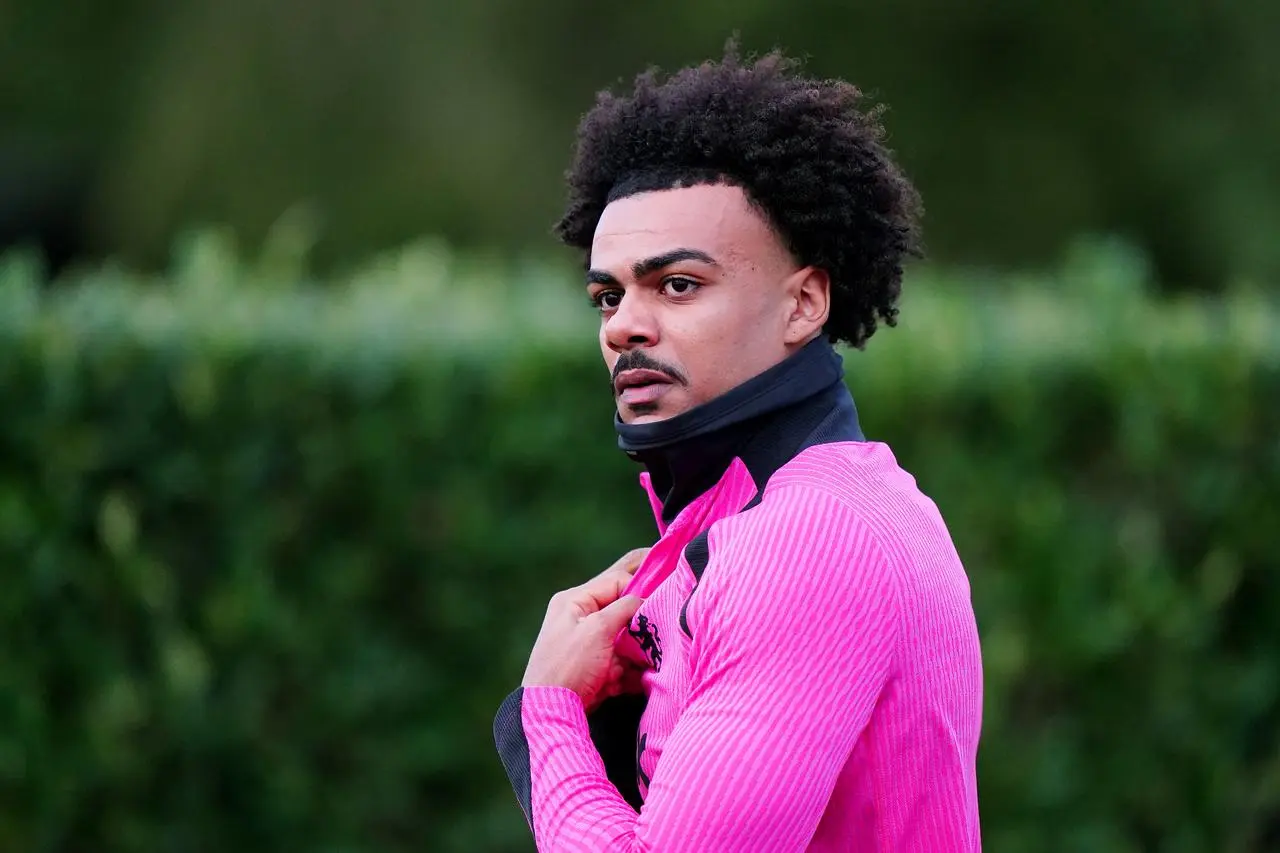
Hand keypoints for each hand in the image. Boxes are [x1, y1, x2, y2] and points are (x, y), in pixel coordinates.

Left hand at [522, 548, 649, 709]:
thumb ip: (625, 608)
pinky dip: (633, 669)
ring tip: (654, 654)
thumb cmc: (569, 665)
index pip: (617, 581)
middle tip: (664, 621)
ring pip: (627, 637)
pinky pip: (623, 661)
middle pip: (623, 610)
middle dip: (643, 620)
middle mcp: (581, 618)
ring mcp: (589, 645)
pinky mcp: (597, 668)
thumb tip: (647, 599)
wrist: (551, 712)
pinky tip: (640, 677)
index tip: (662, 599)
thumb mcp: (598, 629)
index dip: (642, 588)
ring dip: (640, 648)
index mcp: (575, 600)